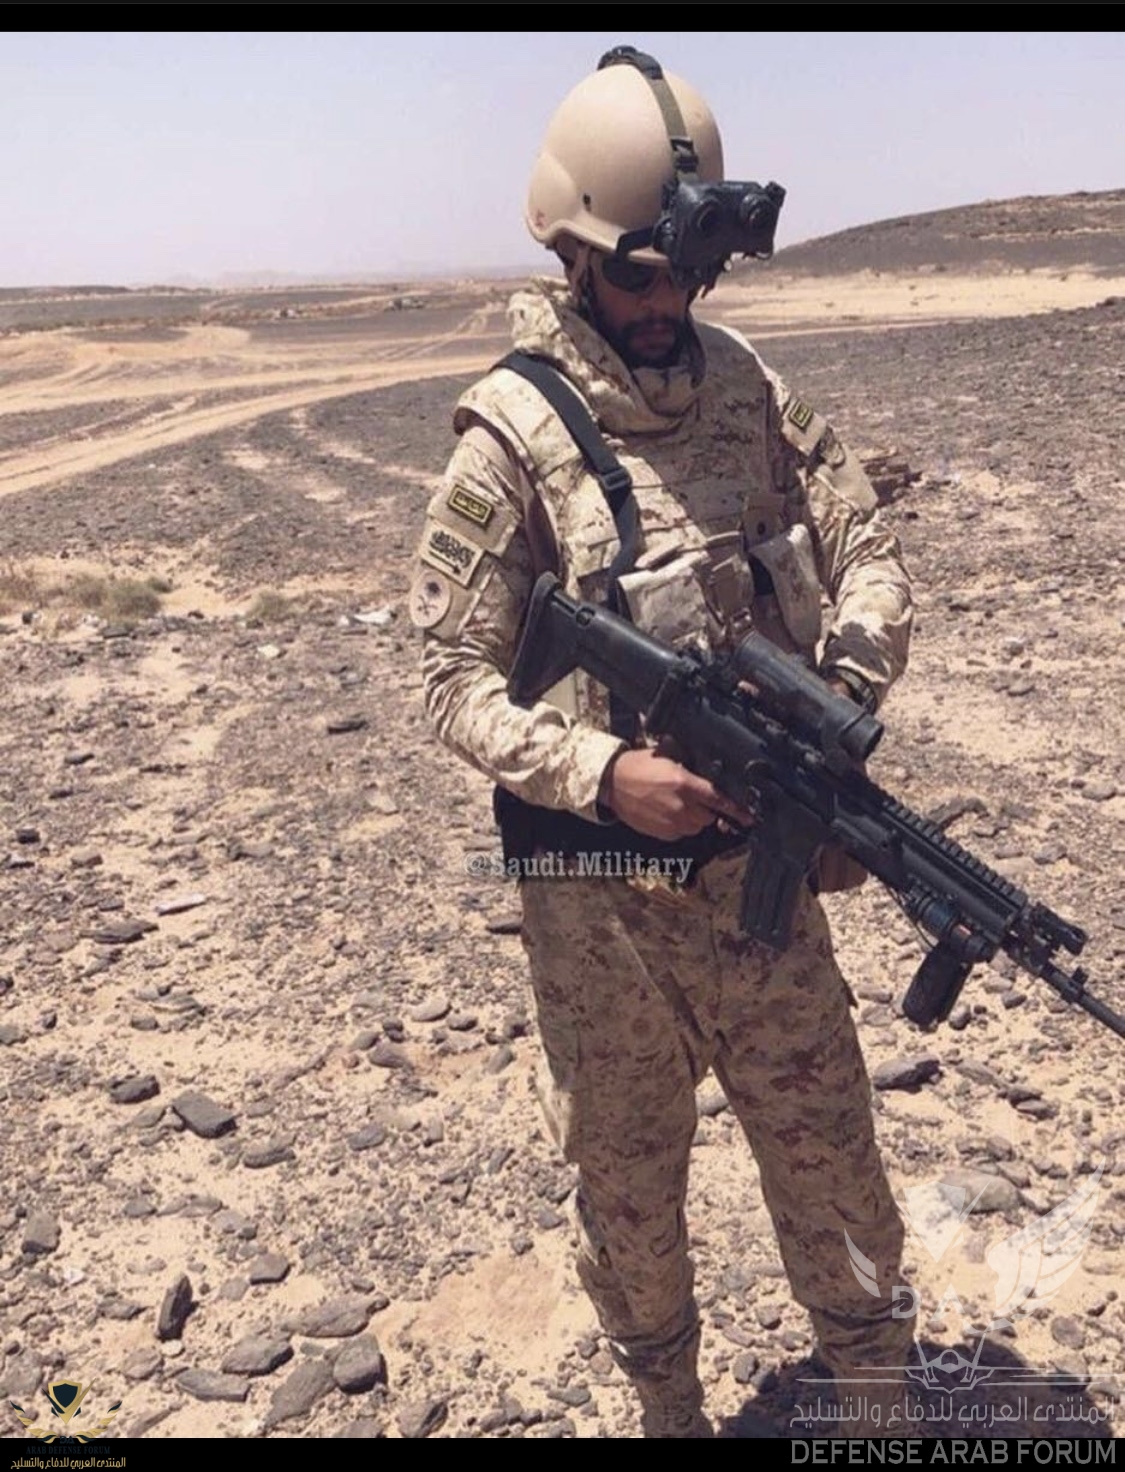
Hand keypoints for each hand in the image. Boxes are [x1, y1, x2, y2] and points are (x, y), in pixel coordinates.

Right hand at [601, 749, 756, 841]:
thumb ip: (690, 767)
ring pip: (696, 826)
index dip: (736, 809)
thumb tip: (710, 773)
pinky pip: (680, 833)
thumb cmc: (637, 767)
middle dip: (705, 808)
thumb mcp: (667, 757)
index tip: (749, 817)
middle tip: (692, 797)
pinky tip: (665, 812)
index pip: (718, 798)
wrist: (612, 783)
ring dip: (693, 818)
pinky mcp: (661, 833)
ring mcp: (671, 822)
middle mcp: (680, 805)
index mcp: (684, 782)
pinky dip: (678, 826)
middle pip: (709, 815)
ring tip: (676, 804)